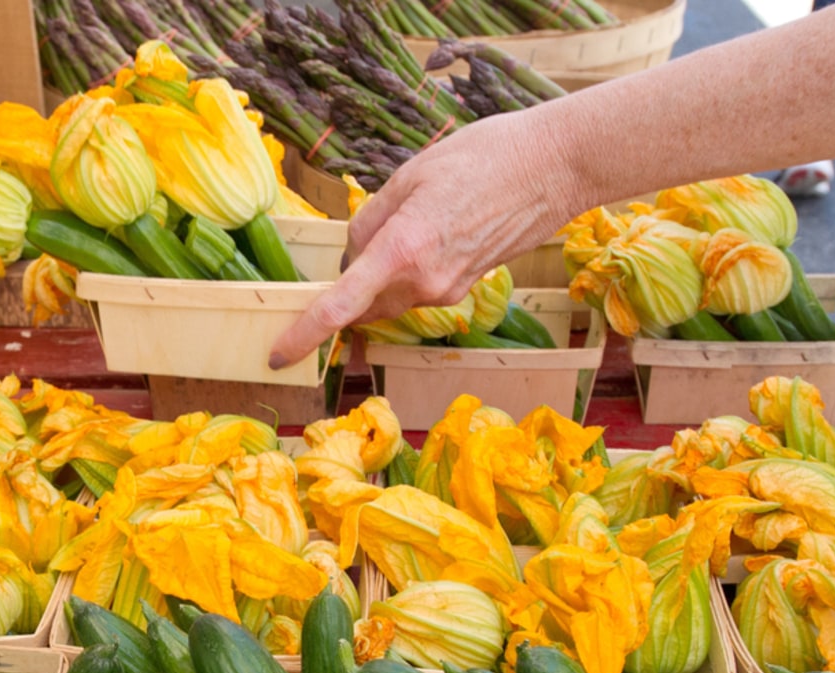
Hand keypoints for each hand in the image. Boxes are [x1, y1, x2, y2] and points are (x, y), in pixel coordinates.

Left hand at [269, 111, 589, 368]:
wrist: (556, 166)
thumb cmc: (484, 157)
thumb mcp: (410, 175)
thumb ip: (371, 219)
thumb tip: (354, 254)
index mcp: (403, 249)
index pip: (341, 304)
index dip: (305, 332)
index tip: (278, 354)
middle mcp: (425, 282)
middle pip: (361, 301)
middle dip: (348, 281)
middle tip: (363, 233)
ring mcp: (448, 291)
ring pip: (388, 297)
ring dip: (380, 274)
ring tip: (413, 214)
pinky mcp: (465, 288)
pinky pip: (416, 290)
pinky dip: (406, 272)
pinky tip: (432, 227)